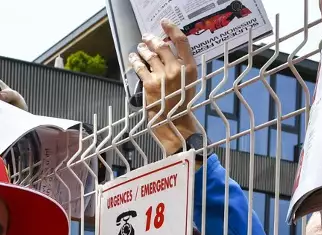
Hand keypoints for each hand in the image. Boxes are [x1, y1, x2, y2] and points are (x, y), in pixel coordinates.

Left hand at [129, 20, 202, 156]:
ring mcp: (162, 76)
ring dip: (142, 49)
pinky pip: (139, 67)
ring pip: (149, 55)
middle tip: (146, 37)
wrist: (174, 124)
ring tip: (139, 48)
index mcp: (189, 68)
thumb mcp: (188, 83)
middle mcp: (176, 69)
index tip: (164, 22)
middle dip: (152, 39)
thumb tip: (167, 52)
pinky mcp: (149, 84)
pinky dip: (135, 60)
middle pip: (162, 46)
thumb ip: (180, 68)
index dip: (172, 29)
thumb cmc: (181, 105)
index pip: (181, 41)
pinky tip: (132, 58)